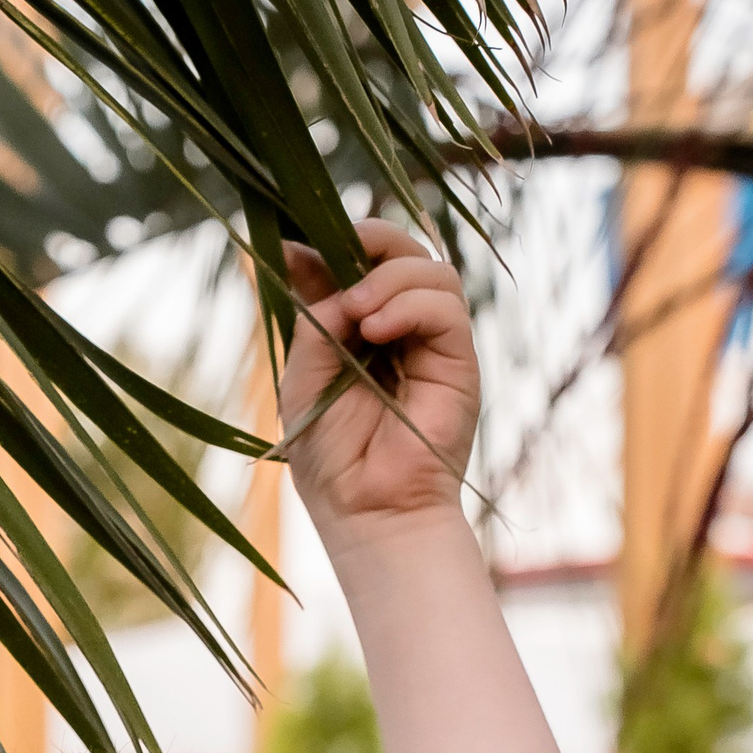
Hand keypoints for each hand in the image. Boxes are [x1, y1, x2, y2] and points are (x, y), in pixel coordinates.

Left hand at [279, 221, 478, 544]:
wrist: (367, 512)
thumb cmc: (331, 458)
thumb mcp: (303, 377)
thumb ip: (312, 317)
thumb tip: (303, 252)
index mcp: (361, 330)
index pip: (360, 264)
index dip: (335, 242)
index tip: (294, 244)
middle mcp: (401, 330)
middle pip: (403, 254)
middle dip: (372, 240)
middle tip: (342, 253)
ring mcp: (432, 344)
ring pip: (431, 271)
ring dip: (390, 276)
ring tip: (359, 311)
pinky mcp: (459, 362)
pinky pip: (446, 307)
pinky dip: (412, 304)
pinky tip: (378, 327)